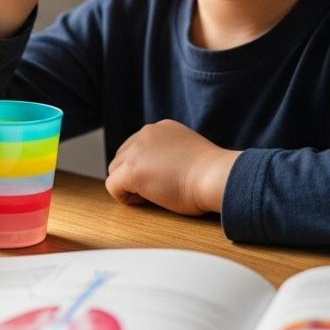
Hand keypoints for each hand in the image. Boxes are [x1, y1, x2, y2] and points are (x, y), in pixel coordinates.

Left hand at [104, 120, 240, 215]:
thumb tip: (156, 170)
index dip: (145, 167)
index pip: (137, 147)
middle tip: (157, 190)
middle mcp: (145, 133)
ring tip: (153, 195)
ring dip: (129, 185)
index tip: (162, 179)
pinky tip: (146, 201)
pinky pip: (113, 186)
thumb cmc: (210, 173)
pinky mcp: (131, 170)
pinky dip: (125, 197)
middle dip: (133, 175)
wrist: (216, 176)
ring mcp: (136, 150)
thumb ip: (169, 153)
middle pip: (122, 157)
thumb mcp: (187, 152)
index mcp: (160, 128)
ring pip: (115, 171)